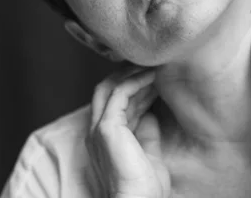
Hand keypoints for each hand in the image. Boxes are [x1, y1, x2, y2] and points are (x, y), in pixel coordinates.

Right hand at [86, 66, 170, 197]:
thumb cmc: (145, 187)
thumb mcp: (148, 152)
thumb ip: (146, 131)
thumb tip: (151, 112)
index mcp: (104, 137)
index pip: (115, 102)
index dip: (134, 88)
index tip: (153, 77)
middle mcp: (97, 130)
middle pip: (107, 90)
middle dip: (128, 75)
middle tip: (151, 64)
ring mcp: (99, 128)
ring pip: (110, 87)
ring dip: (132, 75)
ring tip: (153, 66)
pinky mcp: (107, 127)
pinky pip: (119, 94)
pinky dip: (134, 82)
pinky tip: (150, 77)